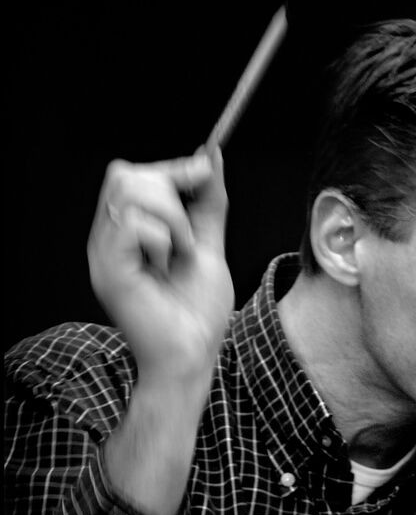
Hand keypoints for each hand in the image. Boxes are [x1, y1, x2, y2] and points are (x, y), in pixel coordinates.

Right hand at [88, 148, 233, 385]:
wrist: (193, 355)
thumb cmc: (198, 312)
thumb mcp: (209, 247)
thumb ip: (208, 205)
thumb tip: (211, 158)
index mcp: (126, 233)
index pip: (132, 175)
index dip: (172, 168)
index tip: (204, 172)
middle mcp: (108, 239)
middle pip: (125, 174)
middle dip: (170, 191)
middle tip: (190, 234)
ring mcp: (104, 254)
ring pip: (129, 192)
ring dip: (172, 218)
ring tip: (182, 254)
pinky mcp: (108, 270)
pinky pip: (131, 222)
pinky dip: (163, 238)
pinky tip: (169, 266)